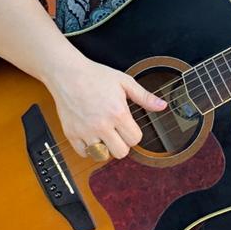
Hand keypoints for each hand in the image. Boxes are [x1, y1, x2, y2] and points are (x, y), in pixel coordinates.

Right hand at [45, 54, 166, 158]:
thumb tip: (162, 106)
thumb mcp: (124, 82)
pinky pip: (84, 153)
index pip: (135, 139)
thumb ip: (144, 97)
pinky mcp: (71, 134)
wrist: (68, 74)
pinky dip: (88, 148)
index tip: (128, 126)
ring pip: (102, 156)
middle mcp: (102, 125)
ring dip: (105, 148)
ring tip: (104, 134)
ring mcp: (85, 131)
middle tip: (117, 132)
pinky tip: (91, 136)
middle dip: (122, 144)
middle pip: (121, 152)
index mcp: (118, 113)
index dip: (134, 133)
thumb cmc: (96, 76)